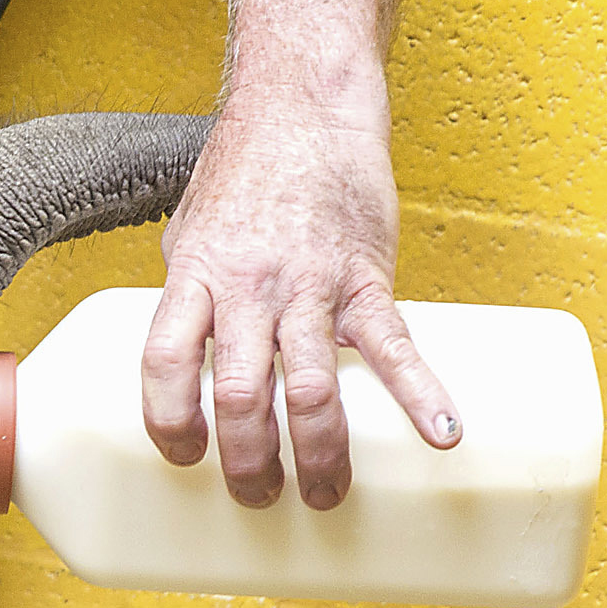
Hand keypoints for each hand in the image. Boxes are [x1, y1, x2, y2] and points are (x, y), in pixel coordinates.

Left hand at [140, 83, 460, 510]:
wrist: (304, 109)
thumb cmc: (244, 174)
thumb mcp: (191, 235)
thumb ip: (192, 299)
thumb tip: (191, 362)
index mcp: (195, 280)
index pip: (164, 365)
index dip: (168, 422)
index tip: (183, 458)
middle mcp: (248, 288)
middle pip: (241, 393)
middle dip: (248, 460)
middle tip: (256, 498)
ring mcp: (310, 286)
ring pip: (311, 386)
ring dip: (319, 453)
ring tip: (322, 497)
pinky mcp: (367, 278)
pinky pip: (394, 346)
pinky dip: (422, 395)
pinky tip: (443, 438)